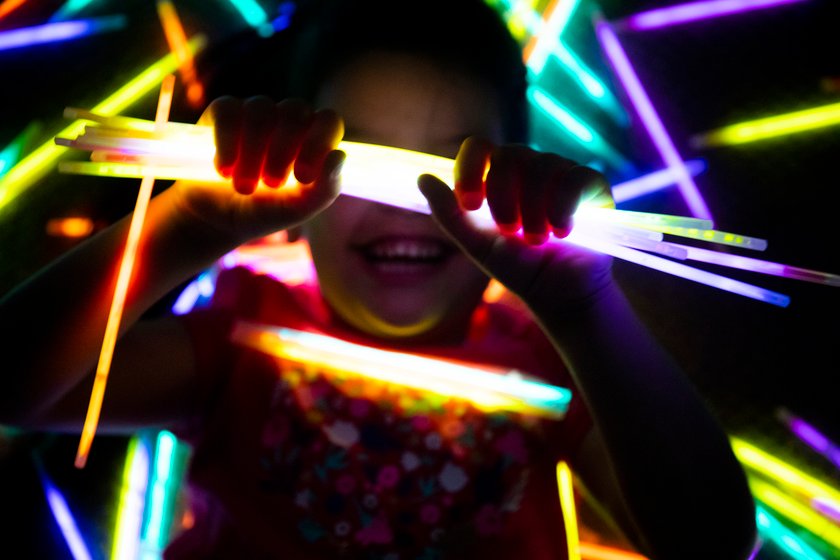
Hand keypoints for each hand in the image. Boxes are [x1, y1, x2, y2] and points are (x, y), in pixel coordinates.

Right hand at [172, 96, 344, 243]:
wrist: (214, 220)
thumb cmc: (262, 211)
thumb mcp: (297, 209)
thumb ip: (325, 189)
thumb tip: (338, 155)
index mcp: (311, 139)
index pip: (328, 120)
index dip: (318, 142)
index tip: (302, 177)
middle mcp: (286, 120)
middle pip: (295, 111)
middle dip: (284, 151)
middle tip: (272, 185)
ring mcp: (254, 111)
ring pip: (261, 110)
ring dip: (254, 152)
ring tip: (244, 186)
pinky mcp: (222, 111)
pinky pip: (228, 111)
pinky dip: (227, 143)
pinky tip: (224, 170)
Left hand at [418, 137, 614, 308]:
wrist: (557, 292)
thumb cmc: (517, 266)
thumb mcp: (476, 244)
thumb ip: (449, 214)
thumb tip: (422, 177)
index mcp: (498, 175)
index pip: (478, 146)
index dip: (470, 169)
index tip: (470, 204)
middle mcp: (530, 166)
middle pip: (509, 154)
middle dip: (503, 197)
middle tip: (509, 231)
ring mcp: (562, 172)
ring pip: (542, 166)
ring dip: (533, 211)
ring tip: (537, 240)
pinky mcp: (592, 184)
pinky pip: (574, 179)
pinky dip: (563, 208)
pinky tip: (562, 233)